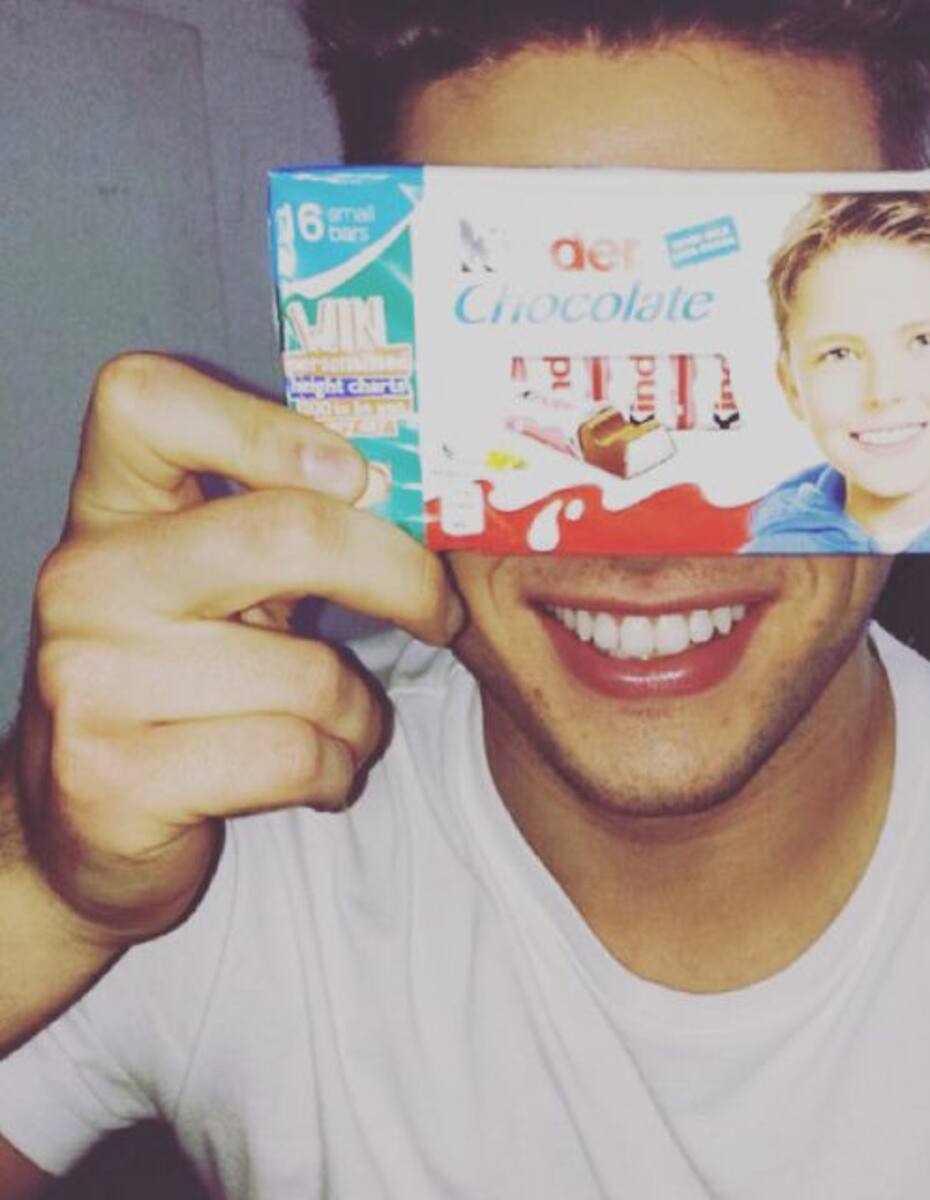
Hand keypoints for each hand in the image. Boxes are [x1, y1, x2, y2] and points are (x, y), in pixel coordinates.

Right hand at [12, 353, 461, 944]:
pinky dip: (336, 771)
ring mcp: (89, 678)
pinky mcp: (114, 778)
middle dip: (402, 576)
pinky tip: (311, 776)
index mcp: (111, 509)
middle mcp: (85, 578)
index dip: (267, 424)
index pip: (146, 399)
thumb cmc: (185, 682)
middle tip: (440, 612)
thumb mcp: (217, 585)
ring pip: (311, 676)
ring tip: (338, 725)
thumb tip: (427, 496)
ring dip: (362, 712)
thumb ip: (286, 526)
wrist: (86, 821)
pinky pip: (295, 755)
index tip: (357, 478)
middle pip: (286, 532)